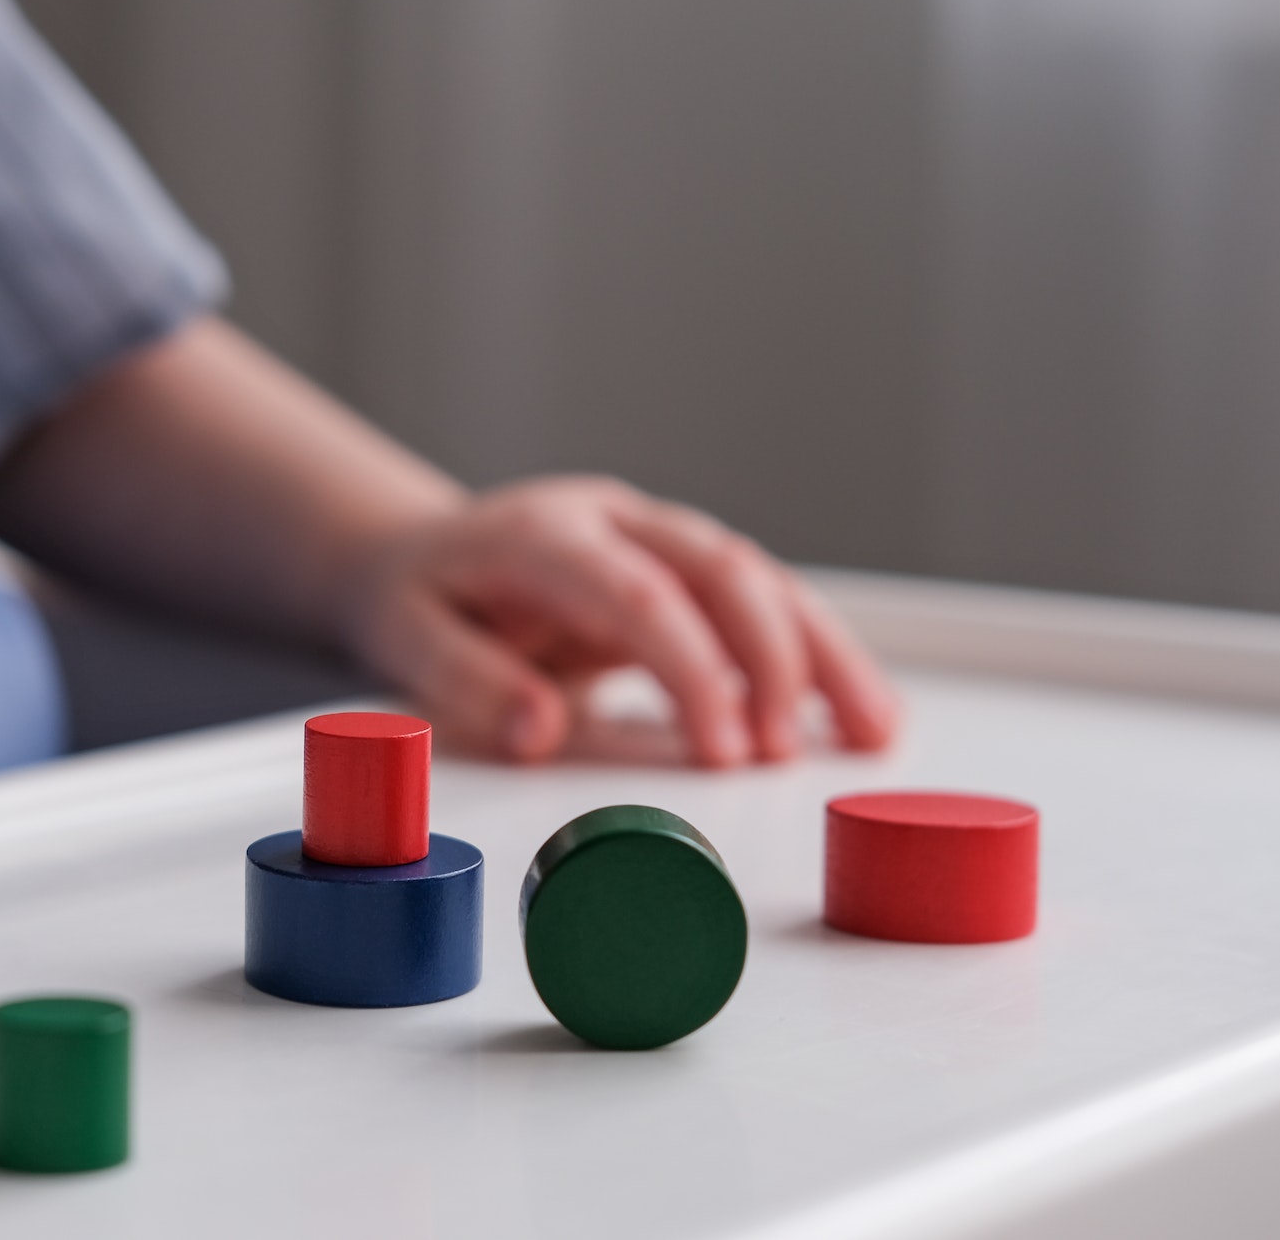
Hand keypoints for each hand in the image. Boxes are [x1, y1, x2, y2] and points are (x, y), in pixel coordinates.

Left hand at [342, 476, 899, 765]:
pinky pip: (766, 604)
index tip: (724, 749)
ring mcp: (661, 541)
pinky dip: (817, 656)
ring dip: (822, 654)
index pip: (637, 593)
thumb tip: (539, 729)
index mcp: (546, 535)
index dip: (691, 668)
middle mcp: (618, 524)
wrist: (423, 554)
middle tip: (784, 755)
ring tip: (874, 734)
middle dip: (769, 660)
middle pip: (722, 570)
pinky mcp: (687, 572)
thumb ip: (468, 680)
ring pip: (763, 579)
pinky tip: (862, 714)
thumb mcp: (405, 638)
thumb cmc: (419, 599)